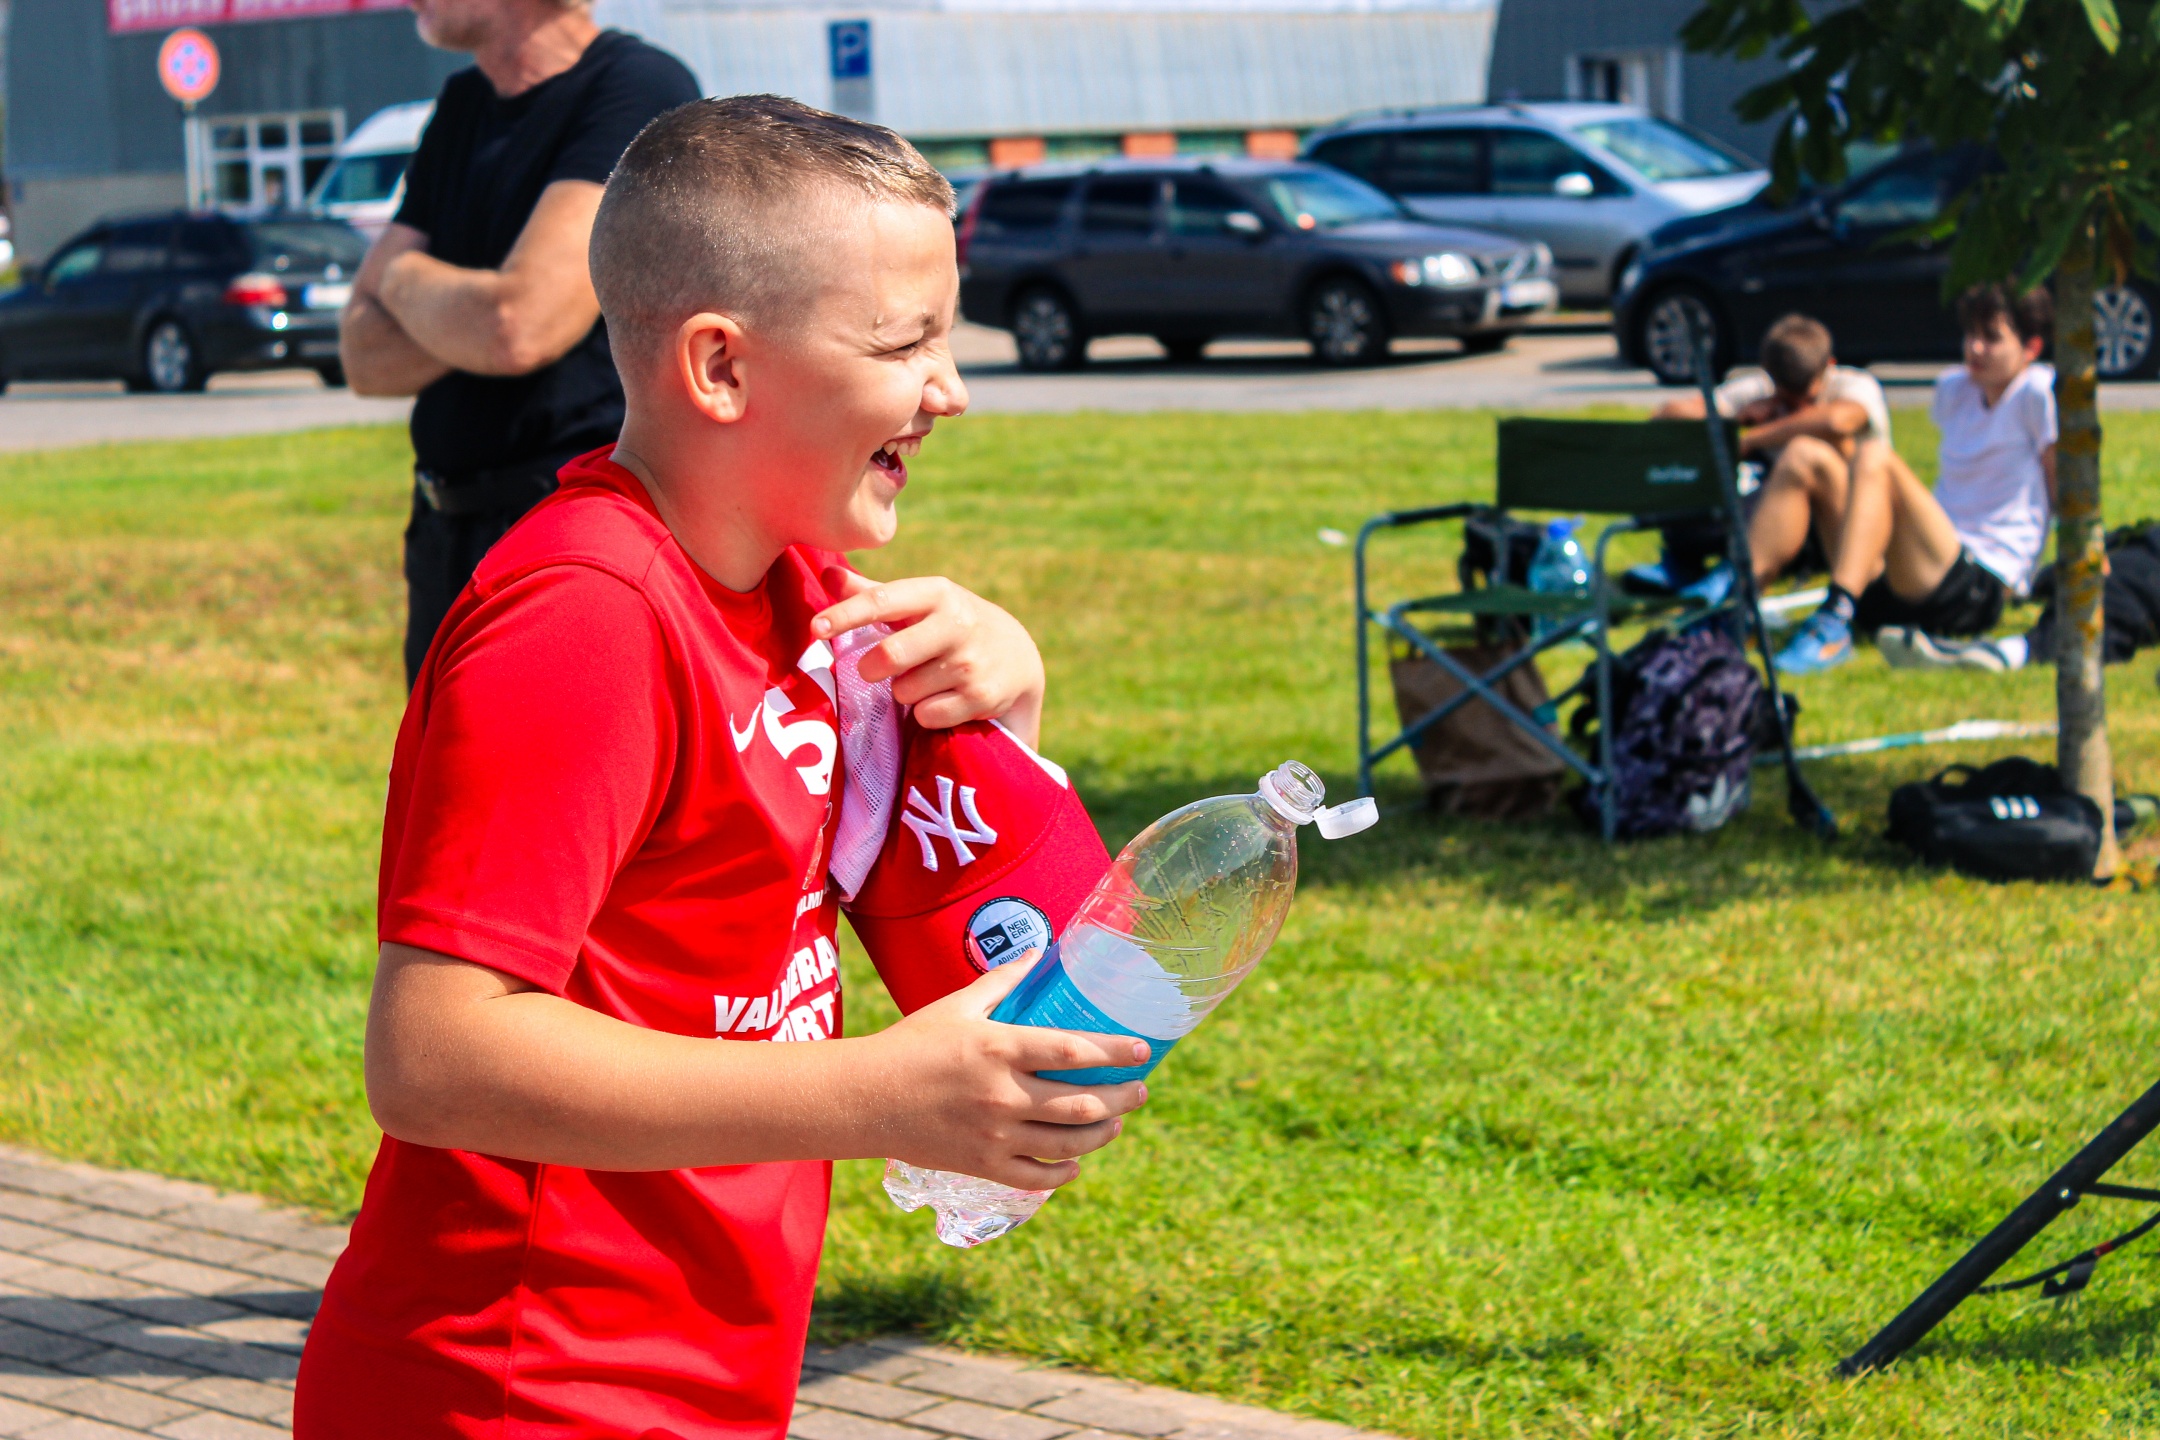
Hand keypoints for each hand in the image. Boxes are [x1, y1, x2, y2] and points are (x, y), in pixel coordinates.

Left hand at [811, 574, 1045, 744]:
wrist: (1017, 657)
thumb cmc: (949, 626)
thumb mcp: (919, 604)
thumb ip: (872, 594)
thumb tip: (827, 576)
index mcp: (937, 593)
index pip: (882, 601)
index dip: (845, 615)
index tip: (816, 629)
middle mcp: (957, 623)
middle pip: (890, 656)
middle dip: (871, 668)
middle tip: (872, 670)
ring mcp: (971, 662)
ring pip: (905, 691)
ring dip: (904, 692)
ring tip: (925, 680)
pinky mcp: (981, 697)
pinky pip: (927, 715)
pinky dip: (926, 713)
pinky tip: (944, 699)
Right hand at [866, 954, 1148, 1189]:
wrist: (863, 1098)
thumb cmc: (910, 1044)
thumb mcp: (956, 1005)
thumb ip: (1003, 981)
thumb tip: (1039, 951)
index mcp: (999, 1049)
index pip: (1074, 1051)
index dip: (1116, 1052)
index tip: (1144, 1050)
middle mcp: (1002, 1095)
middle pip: (1083, 1102)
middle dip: (1122, 1097)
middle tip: (1140, 1089)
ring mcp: (993, 1135)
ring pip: (1067, 1142)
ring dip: (1103, 1133)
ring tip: (1117, 1120)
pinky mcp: (981, 1165)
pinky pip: (1036, 1177)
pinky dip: (1063, 1172)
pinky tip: (1075, 1163)